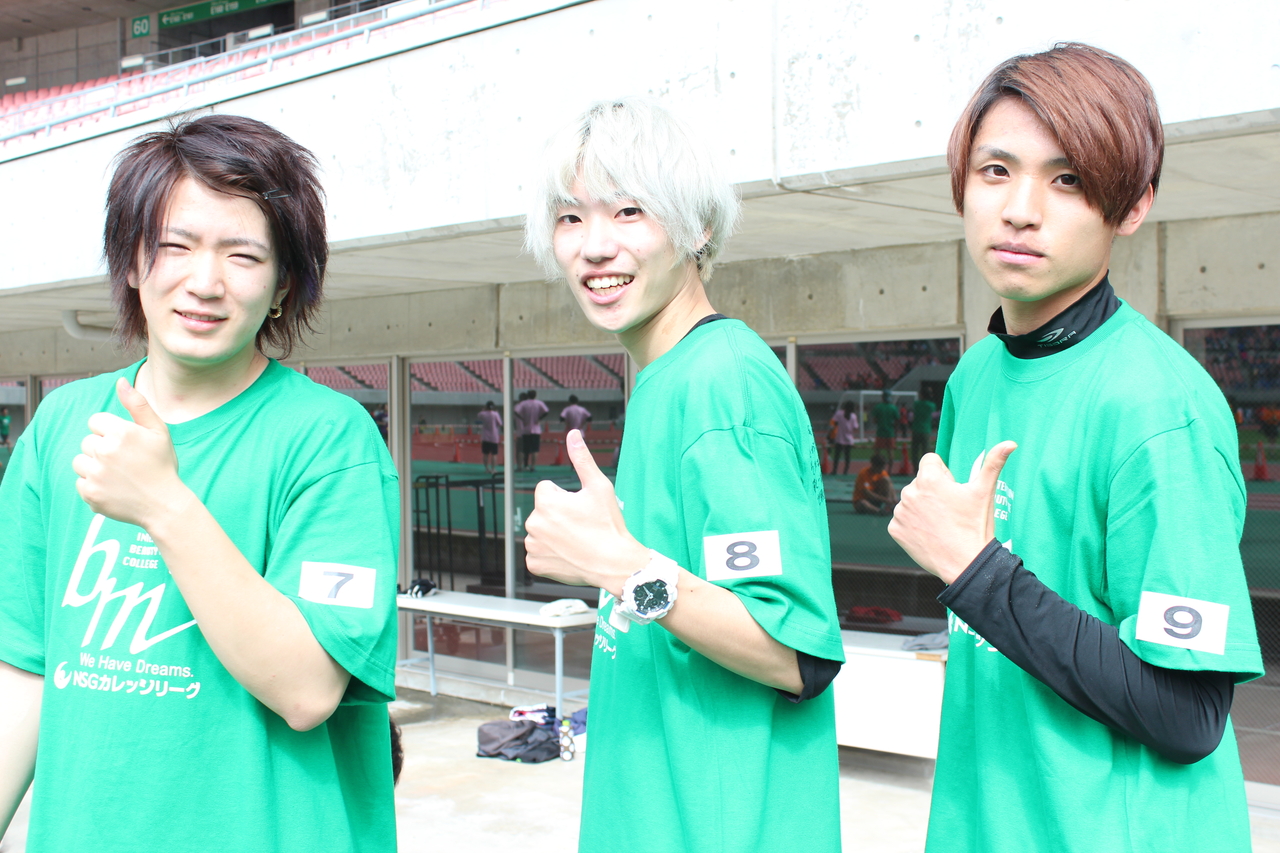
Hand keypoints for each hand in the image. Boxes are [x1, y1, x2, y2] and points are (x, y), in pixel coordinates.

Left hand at [72, 377, 187, 527]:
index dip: (111, 432)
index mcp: (121, 432)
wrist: (164, 505)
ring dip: (93, 466)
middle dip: (102, 449)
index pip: (96, 421)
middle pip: (87, 441)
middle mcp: (105, 451)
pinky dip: (93, 485)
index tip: (126, 445)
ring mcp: (96, 474)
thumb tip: (120, 382)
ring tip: (116, 475)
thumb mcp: (158, 431)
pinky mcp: (90, 493)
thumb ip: (138, 404)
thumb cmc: (162, 465)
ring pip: (80, 461)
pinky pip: (80, 482)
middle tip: (125, 462)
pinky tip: (112, 488)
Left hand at [524, 430, 646, 594]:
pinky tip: (569, 554)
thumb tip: (573, 434)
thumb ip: (581, 458)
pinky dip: (550, 554)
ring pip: (541, 531)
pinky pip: (539, 553)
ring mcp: (532, 546)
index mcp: (545, 502)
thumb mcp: (598, 486)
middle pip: (543, 511)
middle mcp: (533, 523)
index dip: (566, 497)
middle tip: (581, 526)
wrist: (614, 564)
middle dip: (558, 515)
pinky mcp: (534, 564)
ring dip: (553, 534)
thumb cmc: (608, 525)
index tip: (581, 509)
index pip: (547, 489)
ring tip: (576, 541)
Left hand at [888, 441, 1015, 583]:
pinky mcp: (895, 529)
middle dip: (933, 491)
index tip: (954, 491)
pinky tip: (929, 533)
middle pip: (921, 482)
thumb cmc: (976, 526)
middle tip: (950, 511)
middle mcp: (909, 492)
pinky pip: (903, 520)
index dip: (945, 474)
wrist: (966, 564)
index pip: (931, 461)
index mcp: (929, 478)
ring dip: (922, 508)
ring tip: (941, 523)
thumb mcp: (985, 491)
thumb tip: (1011, 443)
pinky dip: (913, 525)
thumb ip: (994, 463)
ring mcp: (900, 512)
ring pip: (912, 501)